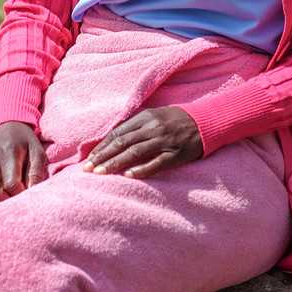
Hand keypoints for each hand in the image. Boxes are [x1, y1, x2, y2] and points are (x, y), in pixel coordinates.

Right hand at [0, 120, 47, 207]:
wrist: (7, 126)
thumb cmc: (26, 141)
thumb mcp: (37, 152)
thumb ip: (36, 173)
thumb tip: (32, 195)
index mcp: (9, 152)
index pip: (11, 184)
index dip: (20, 195)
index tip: (28, 196)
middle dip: (8, 203)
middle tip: (19, 202)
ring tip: (10, 202)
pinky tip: (1, 201)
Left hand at [83, 106, 202, 179]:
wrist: (204, 122)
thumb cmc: (175, 120)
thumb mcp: (154, 116)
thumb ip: (135, 126)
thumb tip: (111, 140)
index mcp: (146, 117)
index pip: (118, 132)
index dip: (102, 146)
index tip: (89, 158)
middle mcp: (153, 128)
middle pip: (122, 143)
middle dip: (103, 156)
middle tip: (88, 169)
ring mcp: (164, 141)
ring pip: (135, 153)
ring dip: (115, 164)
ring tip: (100, 174)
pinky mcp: (174, 155)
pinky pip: (155, 163)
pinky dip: (140, 170)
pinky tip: (127, 176)